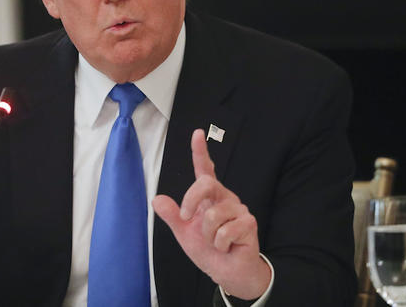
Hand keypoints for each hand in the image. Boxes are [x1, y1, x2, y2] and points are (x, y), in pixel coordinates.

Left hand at [152, 129, 270, 299]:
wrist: (227, 272)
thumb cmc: (208, 249)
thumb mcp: (184, 233)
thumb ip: (172, 215)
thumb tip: (156, 199)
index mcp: (209, 197)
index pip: (205, 170)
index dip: (200, 151)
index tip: (197, 134)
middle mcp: (225, 197)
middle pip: (206, 183)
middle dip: (191, 200)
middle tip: (186, 219)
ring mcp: (238, 209)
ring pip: (213, 215)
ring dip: (208, 235)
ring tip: (215, 242)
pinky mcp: (248, 223)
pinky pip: (225, 231)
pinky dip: (220, 244)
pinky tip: (227, 247)